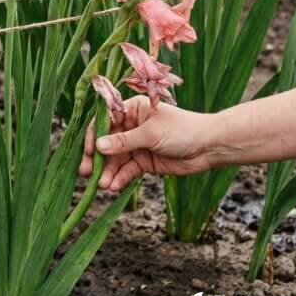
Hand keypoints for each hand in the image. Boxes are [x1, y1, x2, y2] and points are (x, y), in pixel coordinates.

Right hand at [78, 96, 215, 190]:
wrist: (209, 147)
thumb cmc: (183, 130)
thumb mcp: (151, 134)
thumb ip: (124, 141)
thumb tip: (98, 147)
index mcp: (132, 109)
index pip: (105, 120)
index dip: (94, 135)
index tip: (88, 151)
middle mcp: (131, 126)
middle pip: (107, 142)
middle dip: (97, 158)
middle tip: (86, 172)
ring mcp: (137, 144)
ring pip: (116, 159)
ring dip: (108, 171)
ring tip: (102, 185)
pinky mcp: (144, 162)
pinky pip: (127, 170)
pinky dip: (120, 178)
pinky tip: (114, 186)